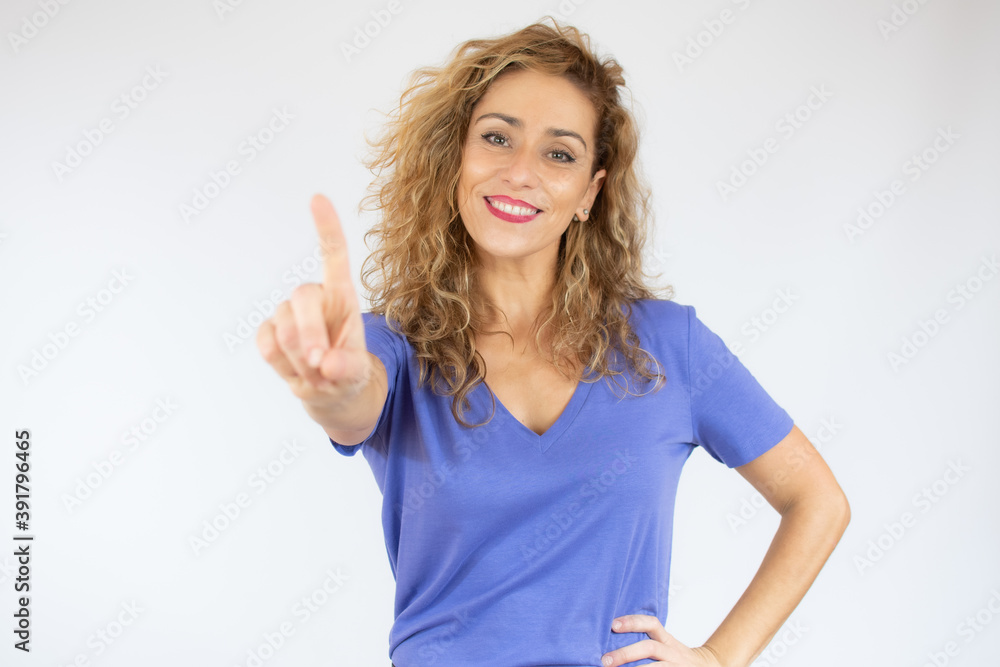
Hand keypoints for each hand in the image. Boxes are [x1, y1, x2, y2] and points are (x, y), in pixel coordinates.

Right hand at [257, 194, 372, 407]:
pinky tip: (296, 370)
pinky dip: (283, 365)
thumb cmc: (347, 370)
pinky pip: (267, 345)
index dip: (326, 227)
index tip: (317, 199)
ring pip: (284, 329)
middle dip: (310, 335)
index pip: (332, 255)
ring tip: (316, 372)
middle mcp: (312, 297)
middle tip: (321, 366)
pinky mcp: (268, 330)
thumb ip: (347, 367)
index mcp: (341, 296)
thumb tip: (327, 365)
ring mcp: (287, 312)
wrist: (328, 391)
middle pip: (302, 300)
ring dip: (300, 360)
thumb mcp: (357, 372)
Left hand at [601, 614, 722, 666]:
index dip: (632, 622)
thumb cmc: (677, 656)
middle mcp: (672, 652)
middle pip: (649, 648)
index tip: (613, 624)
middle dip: (625, 653)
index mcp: (666, 640)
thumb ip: (647, 640)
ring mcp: (675, 666)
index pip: (651, 624)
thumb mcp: (666, 644)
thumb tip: (613, 636)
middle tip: (605, 660)